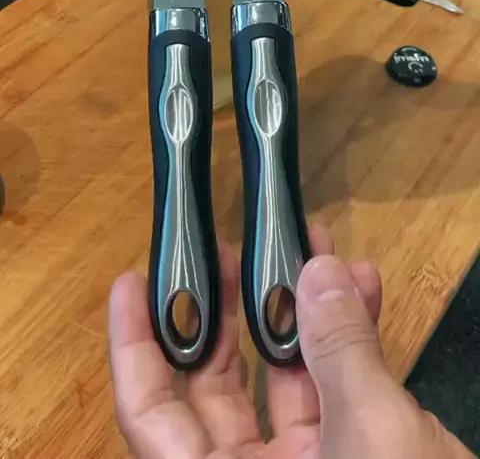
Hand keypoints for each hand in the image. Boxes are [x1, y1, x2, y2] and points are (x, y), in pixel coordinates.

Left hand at [108, 226, 472, 457]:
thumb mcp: (370, 436)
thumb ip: (339, 352)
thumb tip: (316, 273)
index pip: (150, 412)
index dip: (136, 345)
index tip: (133, 283)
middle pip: (217, 386)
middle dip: (228, 311)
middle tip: (233, 253)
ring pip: (282, 377)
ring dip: (300, 310)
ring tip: (308, 250)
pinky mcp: (351, 455)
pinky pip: (335, 385)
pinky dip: (349, 335)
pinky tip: (362, 286)